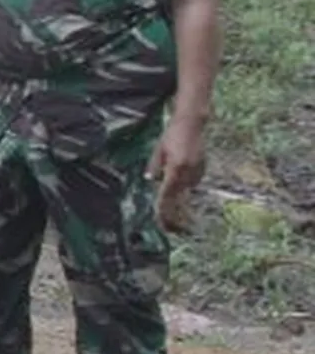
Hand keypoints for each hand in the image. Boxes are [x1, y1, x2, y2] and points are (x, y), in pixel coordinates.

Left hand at [148, 119, 205, 233]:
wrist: (192, 123)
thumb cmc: (171, 135)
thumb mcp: (158, 150)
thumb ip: (154, 166)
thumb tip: (151, 180)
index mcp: (174, 169)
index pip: (166, 195)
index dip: (163, 210)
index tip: (161, 223)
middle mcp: (187, 172)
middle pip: (179, 198)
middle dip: (175, 214)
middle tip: (172, 230)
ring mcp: (197, 171)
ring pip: (185, 190)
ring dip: (179, 197)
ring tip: (176, 203)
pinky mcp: (203, 168)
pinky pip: (192, 181)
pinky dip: (185, 183)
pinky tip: (181, 174)